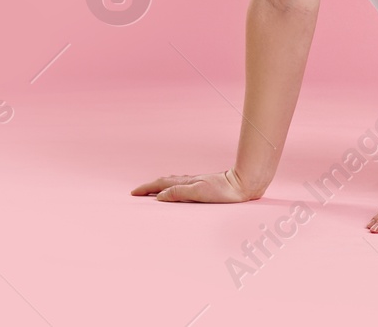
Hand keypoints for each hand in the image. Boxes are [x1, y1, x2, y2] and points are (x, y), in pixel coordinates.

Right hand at [130, 168, 263, 202]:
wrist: (244, 184)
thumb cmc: (224, 190)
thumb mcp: (199, 192)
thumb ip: (179, 193)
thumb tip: (159, 196)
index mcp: (187, 183)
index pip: (161, 184)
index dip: (147, 188)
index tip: (133, 193)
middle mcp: (190, 181)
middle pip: (165, 182)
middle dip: (150, 187)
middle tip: (137, 192)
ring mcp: (197, 182)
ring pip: (173, 183)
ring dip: (160, 186)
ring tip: (152, 190)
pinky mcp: (205, 186)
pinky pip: (182, 185)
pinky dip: (172, 186)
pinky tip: (177, 188)